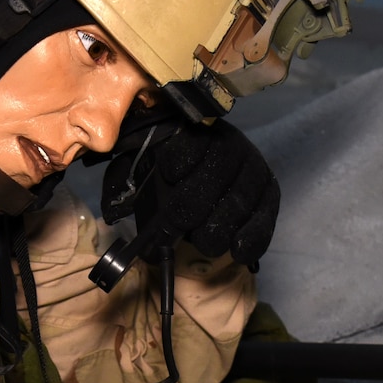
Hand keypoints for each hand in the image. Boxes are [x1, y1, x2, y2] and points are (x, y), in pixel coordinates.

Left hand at [101, 117, 279, 270]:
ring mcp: (254, 170)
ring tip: (203, 242)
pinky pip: (265, 217)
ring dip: (220, 226)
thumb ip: (125, 185)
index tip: (169, 175)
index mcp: (195, 133)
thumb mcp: (142, 174)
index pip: (191, 140)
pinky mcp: (270, 194)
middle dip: (196, 203)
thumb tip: (112, 211)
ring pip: (241, 199)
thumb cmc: (167, 181)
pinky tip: (237, 250)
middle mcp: (230, 145)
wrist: (205, 186)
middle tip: (180, 225)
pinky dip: (252, 237)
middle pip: (218, 172)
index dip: (180, 157)